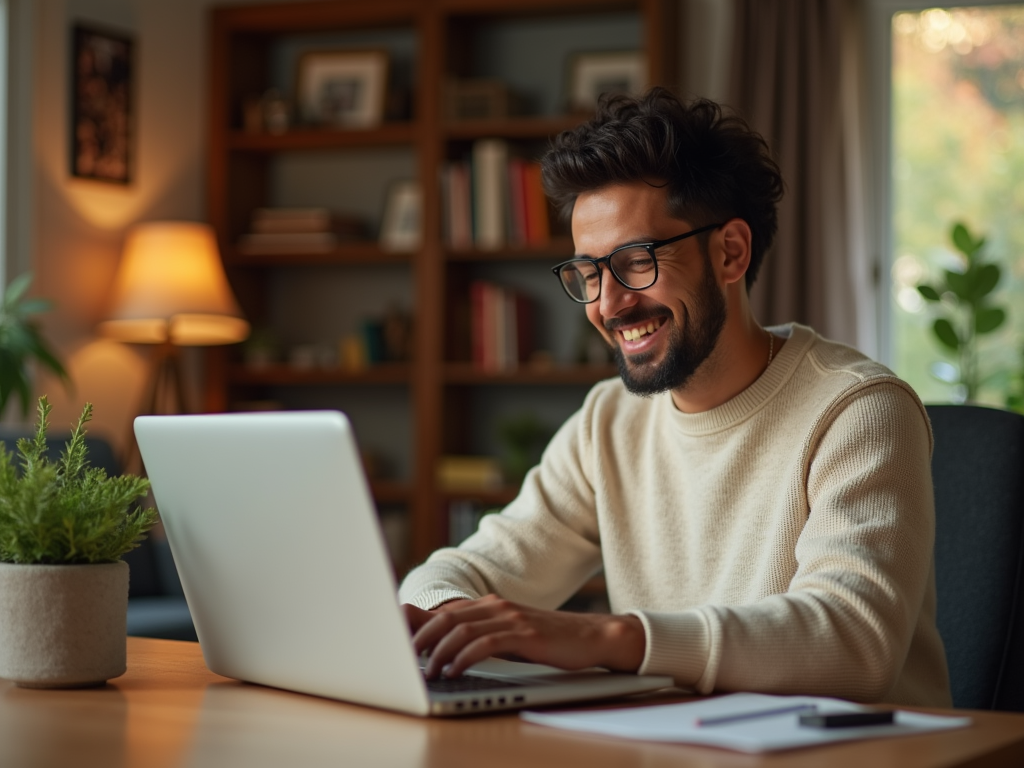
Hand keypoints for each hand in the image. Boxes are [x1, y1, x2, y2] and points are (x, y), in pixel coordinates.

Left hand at [407, 594, 645, 678]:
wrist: (591, 637)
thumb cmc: (548, 640)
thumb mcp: (509, 634)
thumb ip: (480, 635)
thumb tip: (446, 645)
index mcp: (490, 604)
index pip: (444, 612)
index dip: (417, 627)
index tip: (397, 645)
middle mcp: (496, 605)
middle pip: (445, 618)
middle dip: (419, 639)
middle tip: (404, 661)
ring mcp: (510, 617)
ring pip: (460, 630)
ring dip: (438, 653)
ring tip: (427, 672)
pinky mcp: (523, 634)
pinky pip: (484, 643)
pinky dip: (464, 657)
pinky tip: (454, 671)